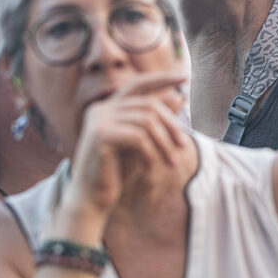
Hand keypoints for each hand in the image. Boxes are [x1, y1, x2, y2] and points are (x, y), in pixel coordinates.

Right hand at [63, 71, 188, 221]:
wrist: (92, 199)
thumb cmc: (117, 171)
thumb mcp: (142, 143)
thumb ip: (155, 120)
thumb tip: (178, 96)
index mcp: (109, 107)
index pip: (138, 84)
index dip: (162, 79)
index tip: (185, 77)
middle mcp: (101, 109)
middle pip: (149, 105)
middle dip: (171, 125)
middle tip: (183, 146)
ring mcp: (98, 120)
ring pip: (147, 121)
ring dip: (165, 143)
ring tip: (172, 162)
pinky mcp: (99, 135)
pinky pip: (138, 137)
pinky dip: (151, 153)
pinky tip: (150, 168)